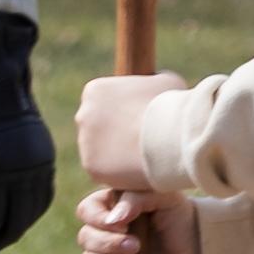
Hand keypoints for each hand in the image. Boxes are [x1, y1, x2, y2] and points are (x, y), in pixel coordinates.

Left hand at [77, 69, 190, 186]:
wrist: (170, 138)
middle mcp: (83, 114)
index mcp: (95, 90)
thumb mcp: (165, 81)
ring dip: (115, 153)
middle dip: (114, 132)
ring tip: (143, 155)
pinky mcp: (91, 166)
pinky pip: (103, 171)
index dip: (121, 110)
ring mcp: (85, 142)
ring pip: (98, 150)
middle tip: (140, 139)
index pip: (101, 101)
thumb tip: (155, 81)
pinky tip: (137, 168)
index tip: (137, 118)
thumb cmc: (170, 106)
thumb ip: (152, 81)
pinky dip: (117, 172)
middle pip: (96, 126)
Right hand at [77, 185, 199, 253]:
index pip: (86, 210)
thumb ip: (135, 198)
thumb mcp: (163, 196)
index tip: (123, 225)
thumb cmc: (180, 216)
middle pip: (86, 238)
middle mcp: (107, 231)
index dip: (97, 219)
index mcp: (112, 206)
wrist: (200, 247)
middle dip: (108, 244)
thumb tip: (113, 220)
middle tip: (136, 246)